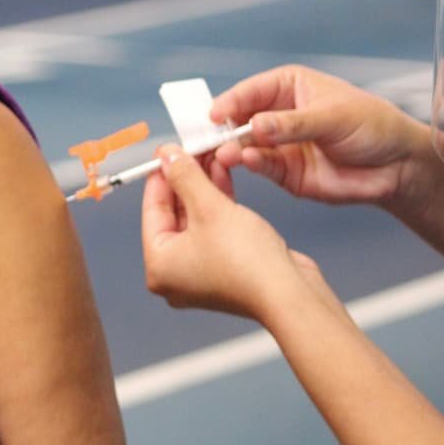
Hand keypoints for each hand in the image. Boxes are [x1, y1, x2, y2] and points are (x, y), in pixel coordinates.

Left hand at [142, 144, 335, 324]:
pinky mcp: (227, 268)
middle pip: (174, 213)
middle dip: (185, 178)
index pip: (152, 209)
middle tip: (189, 150)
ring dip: (204, 186)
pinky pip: (215, 228)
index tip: (166, 152)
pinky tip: (222, 175)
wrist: (291, 294)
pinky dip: (218, 204)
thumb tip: (168, 156)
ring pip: (197, 218)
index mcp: (159, 265)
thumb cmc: (248, 263)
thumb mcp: (209, 207)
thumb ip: (185, 177)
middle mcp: (176, 273)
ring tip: (209, 155)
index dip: (161, 175)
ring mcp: (202, 272)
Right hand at [210, 65, 426, 207]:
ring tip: (227, 153)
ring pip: (244, 144)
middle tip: (210, 138)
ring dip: (233, 148)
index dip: (229, 102)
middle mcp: (276, 115)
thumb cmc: (372, 126)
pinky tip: (247, 161)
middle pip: (238, 119)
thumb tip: (256, 126)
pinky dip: (250, 164)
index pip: (249, 91)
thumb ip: (292, 124)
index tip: (214, 115)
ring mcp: (278, 144)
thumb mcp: (333, 117)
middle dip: (223, 128)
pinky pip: (260, 166)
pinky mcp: (284, 172)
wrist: (398, 166)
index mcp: (287, 87)